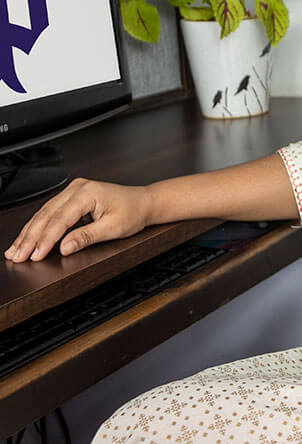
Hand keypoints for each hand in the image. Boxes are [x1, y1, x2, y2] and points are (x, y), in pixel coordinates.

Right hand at [4, 179, 155, 261]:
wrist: (144, 201)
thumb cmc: (133, 212)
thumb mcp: (113, 228)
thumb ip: (87, 237)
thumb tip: (64, 247)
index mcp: (87, 193)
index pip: (60, 219)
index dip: (45, 239)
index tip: (35, 255)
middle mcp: (77, 188)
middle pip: (46, 215)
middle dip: (29, 237)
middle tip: (16, 256)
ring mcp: (73, 190)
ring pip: (44, 213)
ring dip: (29, 232)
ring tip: (15, 250)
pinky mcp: (72, 196)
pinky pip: (50, 211)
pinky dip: (38, 226)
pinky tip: (27, 237)